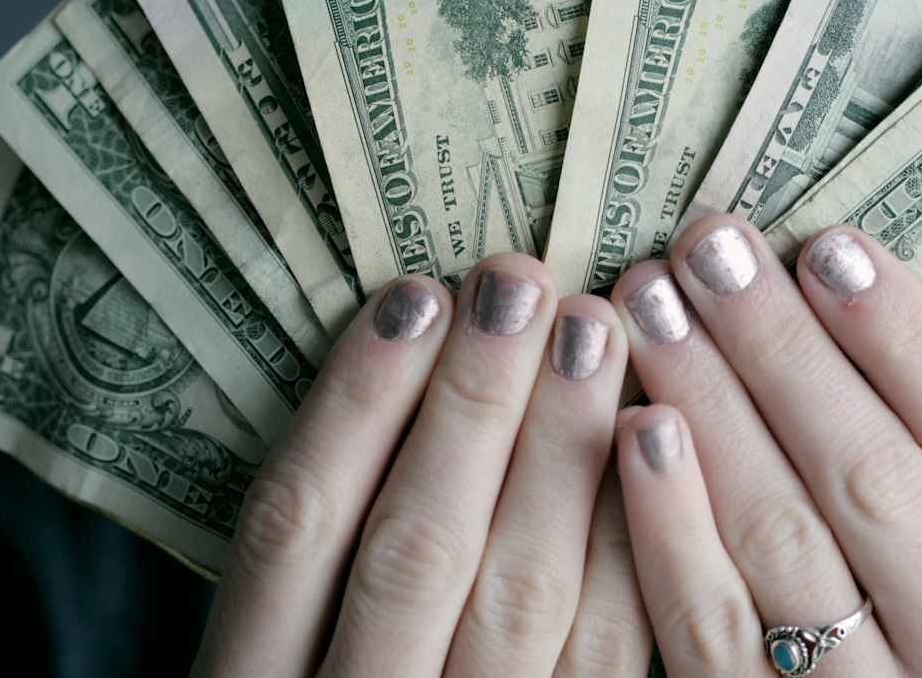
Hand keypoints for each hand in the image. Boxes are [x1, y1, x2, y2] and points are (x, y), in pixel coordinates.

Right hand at [192, 252, 650, 676]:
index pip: (294, 527)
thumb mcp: (274, 652)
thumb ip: (318, 544)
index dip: (355, 404)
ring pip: (518, 599)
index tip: (414, 295)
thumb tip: (408, 344)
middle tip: (522, 281)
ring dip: (559, 456)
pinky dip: (626, 549)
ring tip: (593, 332)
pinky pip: (605, 658)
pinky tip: (648, 447)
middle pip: (414, 548)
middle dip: (474, 404)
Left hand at [610, 214, 921, 675]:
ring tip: (651, 304)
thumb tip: (831, 293)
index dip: (904, 335)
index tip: (827, 240)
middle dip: (784, 349)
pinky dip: (667, 521)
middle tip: (709, 247)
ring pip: (786, 543)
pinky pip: (708, 627)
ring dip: (712, 406)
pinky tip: (634, 430)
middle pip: (877, 479)